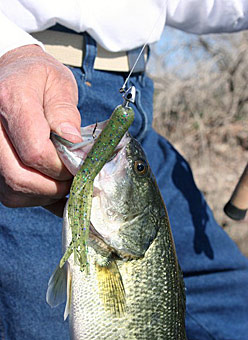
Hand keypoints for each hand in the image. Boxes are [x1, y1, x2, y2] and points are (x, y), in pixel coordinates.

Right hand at [0, 45, 81, 215]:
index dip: (60, 166)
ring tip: (62, 180)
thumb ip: (65, 112)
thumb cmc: (37, 77)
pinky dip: (33, 196)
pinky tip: (49, 185)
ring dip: (44, 194)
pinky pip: (9, 193)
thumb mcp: (58, 83)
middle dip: (53, 186)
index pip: (35, 152)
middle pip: (19, 177)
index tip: (77, 164)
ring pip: (13, 191)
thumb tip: (73, 141)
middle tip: (72, 179)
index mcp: (11, 101)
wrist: (13, 75)